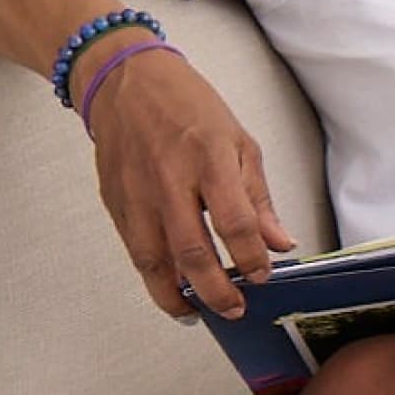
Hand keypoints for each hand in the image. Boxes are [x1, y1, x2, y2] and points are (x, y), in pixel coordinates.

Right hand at [86, 47, 292, 317]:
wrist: (125, 81)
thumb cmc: (189, 107)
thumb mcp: (240, 142)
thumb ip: (259, 198)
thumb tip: (280, 242)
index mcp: (209, 161)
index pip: (235, 223)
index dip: (252, 257)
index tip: (263, 275)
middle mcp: (169, 180)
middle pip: (191, 250)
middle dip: (215, 289)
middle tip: (234, 308)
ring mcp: (136, 193)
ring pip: (153, 258)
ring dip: (174, 294)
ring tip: (195, 313)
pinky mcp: (114, 200)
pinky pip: (133, 248)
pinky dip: (151, 275)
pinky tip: (169, 288)